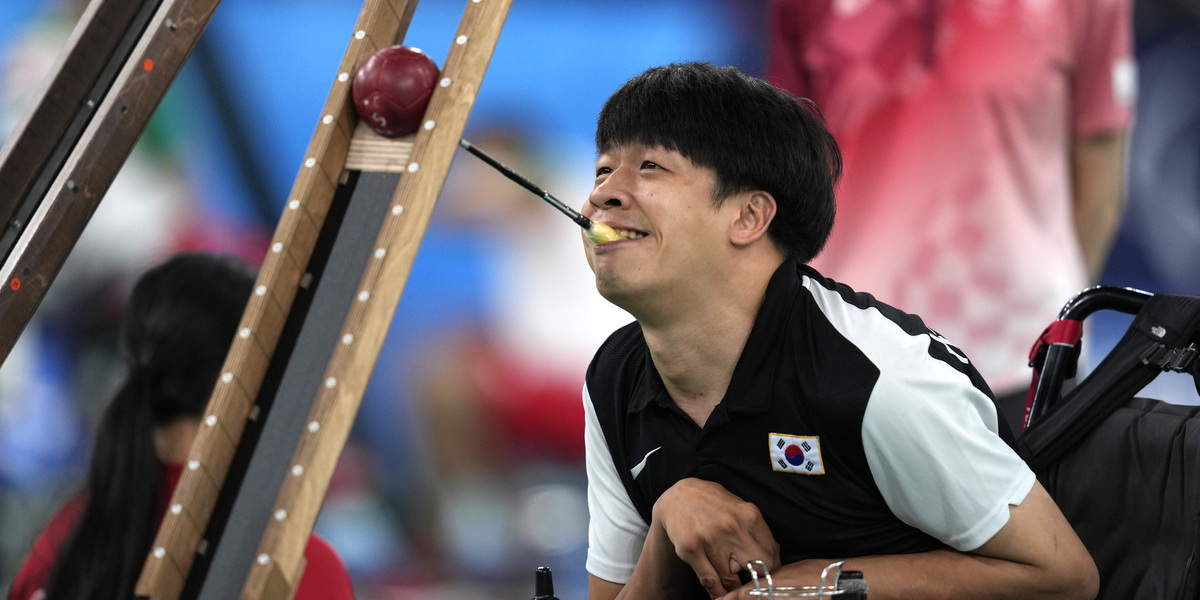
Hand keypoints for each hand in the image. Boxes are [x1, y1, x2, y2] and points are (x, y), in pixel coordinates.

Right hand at [652, 478, 779, 597]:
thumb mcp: (741, 510)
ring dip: (732, 587)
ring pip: (730, 578)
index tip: (764, 577)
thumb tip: (774, 559)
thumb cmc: (715, 504)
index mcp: (749, 515)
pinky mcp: (690, 548)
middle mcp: (731, 526)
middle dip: (754, 579)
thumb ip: (757, 533)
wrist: (679, 496)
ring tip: (732, 587)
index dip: (769, 570)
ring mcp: (709, 538)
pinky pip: (709, 580)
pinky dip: (716, 591)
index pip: (770, 554)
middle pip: (756, 568)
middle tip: (749, 583)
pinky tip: (718, 591)